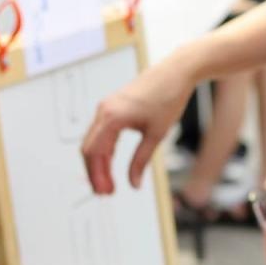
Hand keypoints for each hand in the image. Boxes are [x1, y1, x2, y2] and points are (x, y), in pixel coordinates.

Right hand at [81, 49, 199, 193]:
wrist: (176, 72)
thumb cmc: (168, 99)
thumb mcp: (156, 135)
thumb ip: (141, 161)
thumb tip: (134, 184)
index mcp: (111, 117)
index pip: (93, 152)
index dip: (97, 175)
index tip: (106, 192)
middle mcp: (103, 111)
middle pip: (89, 148)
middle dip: (96, 172)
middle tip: (106, 192)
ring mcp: (106, 107)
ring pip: (94, 140)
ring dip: (99, 162)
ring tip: (109, 182)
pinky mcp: (113, 106)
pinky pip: (102, 132)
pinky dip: (105, 149)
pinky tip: (112, 163)